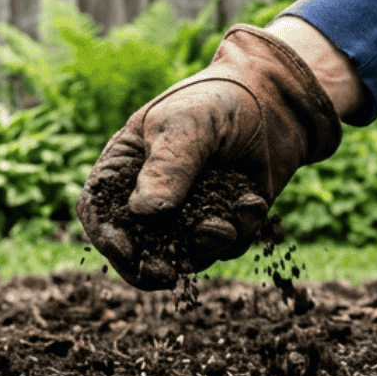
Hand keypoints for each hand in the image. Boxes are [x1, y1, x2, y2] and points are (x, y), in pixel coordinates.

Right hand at [77, 24, 344, 288]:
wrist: (277, 101)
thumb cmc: (218, 101)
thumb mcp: (187, 125)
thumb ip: (168, 167)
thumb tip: (144, 212)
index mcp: (125, 168)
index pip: (99, 211)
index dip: (107, 237)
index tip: (126, 251)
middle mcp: (153, 197)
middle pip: (137, 248)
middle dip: (152, 265)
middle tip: (168, 274)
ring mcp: (190, 213)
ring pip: (188, 254)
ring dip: (206, 247)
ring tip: (224, 225)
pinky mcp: (227, 221)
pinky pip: (228, 245)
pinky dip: (241, 231)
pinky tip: (252, 201)